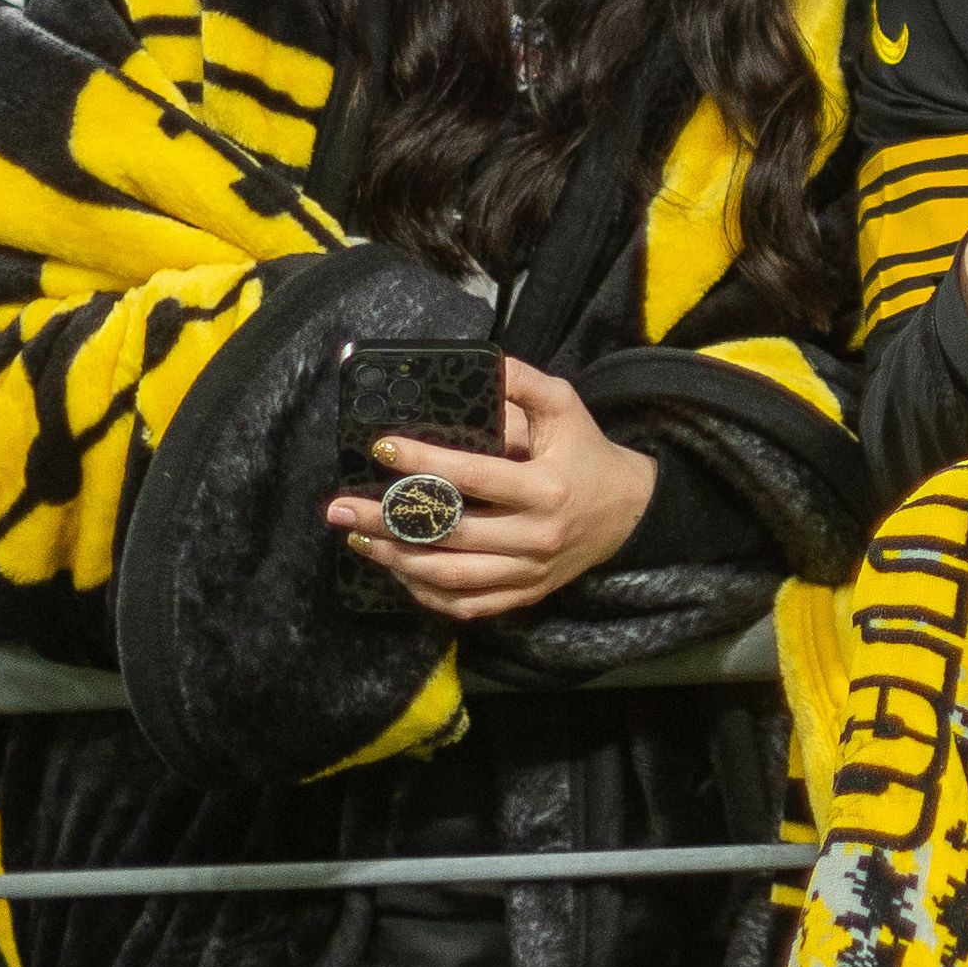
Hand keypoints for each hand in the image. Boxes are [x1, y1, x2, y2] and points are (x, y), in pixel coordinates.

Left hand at [324, 358, 660, 624]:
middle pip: (450, 533)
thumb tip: (481, 361)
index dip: (423, 463)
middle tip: (339, 508)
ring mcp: (529, 572)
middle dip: (387, 521)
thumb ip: (523, 383)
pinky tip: (395, 571)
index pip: (473, 477)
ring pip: (451, 575)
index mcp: (545, 488)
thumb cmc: (586, 452)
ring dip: (397, 560)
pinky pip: (467, 604)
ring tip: (357, 540)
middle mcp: (536, 536)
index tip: (382, 447)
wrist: (628, 513)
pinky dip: (426, 593)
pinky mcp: (524, 594)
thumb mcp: (566, 406)